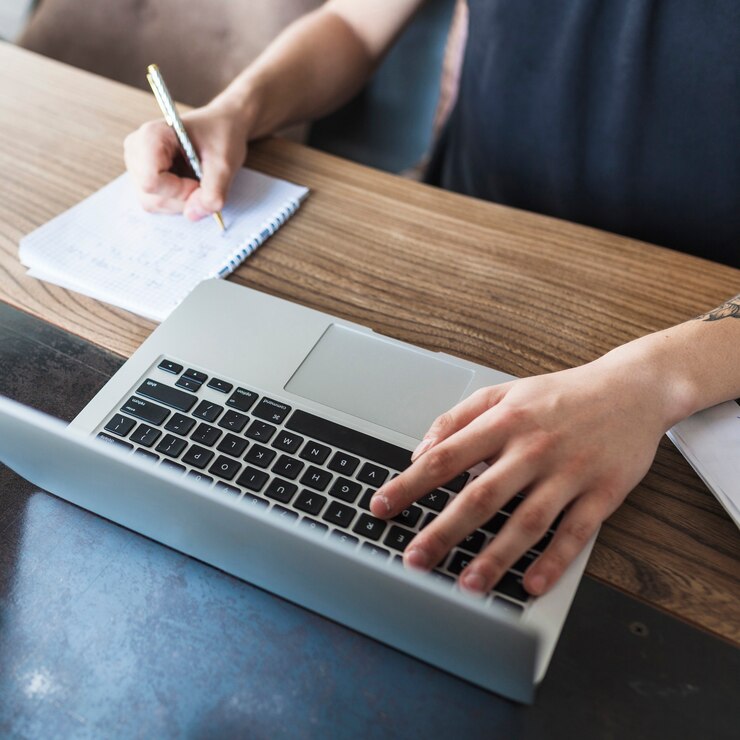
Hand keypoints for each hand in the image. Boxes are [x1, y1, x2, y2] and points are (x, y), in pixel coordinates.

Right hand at [123, 99, 248, 220]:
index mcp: (151, 136)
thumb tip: (192, 215)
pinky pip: (156, 203)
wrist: (222, 126)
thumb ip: (212, 191)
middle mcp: (136, 150)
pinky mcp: (142, 177)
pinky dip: (177, 201)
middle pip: (151, 196)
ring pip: (152, 203)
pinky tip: (188, 184)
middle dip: (182, 199)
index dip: (179, 191)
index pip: (151, 181)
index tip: (199, 181)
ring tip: (197, 181)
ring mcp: (136, 165)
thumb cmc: (222, 136)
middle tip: (203, 182)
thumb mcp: (225, 164)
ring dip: (181, 202)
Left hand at [370, 347, 674, 596]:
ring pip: (527, 520)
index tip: (381, 506)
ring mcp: (570, 472)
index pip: (446, 456)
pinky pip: (576, 533)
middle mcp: (533, 448)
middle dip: (444, 531)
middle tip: (415, 559)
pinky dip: (554, 560)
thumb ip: (458, 418)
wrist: (632, 389)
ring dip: (495, 556)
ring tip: (467, 585)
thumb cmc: (560, 394)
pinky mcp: (603, 493)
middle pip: (481, 495)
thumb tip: (420, 451)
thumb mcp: (505, 392)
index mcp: (505, 421)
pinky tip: (531, 584)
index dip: (409, 484)